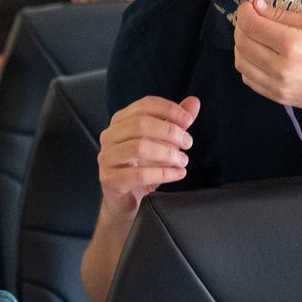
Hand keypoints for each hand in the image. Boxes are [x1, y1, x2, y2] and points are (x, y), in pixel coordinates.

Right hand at [98, 95, 200, 220]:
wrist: (126, 200)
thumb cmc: (142, 167)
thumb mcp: (162, 142)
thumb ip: (175, 122)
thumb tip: (194, 102)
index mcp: (120, 121)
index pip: (144, 105)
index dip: (168, 110)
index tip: (188, 120)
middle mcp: (110, 136)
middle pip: (140, 124)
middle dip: (169, 131)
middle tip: (188, 143)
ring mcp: (107, 158)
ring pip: (138, 147)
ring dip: (167, 153)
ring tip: (183, 160)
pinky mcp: (110, 179)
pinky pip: (139, 174)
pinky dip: (163, 173)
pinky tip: (178, 174)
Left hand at [233, 0, 301, 112]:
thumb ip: (282, 15)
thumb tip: (256, 5)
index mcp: (293, 45)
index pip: (252, 26)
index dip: (244, 12)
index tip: (248, 6)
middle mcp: (281, 68)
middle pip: (242, 44)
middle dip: (241, 27)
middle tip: (250, 19)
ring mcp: (278, 86)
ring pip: (241, 63)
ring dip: (241, 46)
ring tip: (253, 37)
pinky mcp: (278, 98)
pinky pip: (249, 79)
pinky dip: (247, 65)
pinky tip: (258, 56)